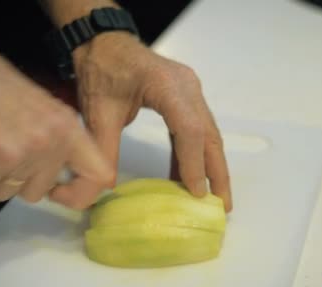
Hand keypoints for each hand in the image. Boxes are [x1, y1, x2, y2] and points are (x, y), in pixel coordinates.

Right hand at [0, 20, 111, 208]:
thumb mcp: (41, 107)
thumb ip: (56, 141)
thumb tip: (58, 176)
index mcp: (69, 127)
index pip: (98, 174)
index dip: (80, 194)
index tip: (59, 193)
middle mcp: (52, 142)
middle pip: (38, 192)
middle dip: (15, 180)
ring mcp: (22, 153)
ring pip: (6, 192)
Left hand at [72, 32, 232, 211]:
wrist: (103, 43)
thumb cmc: (102, 70)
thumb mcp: (98, 113)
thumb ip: (104, 150)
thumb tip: (104, 190)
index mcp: (167, 85)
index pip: (189, 130)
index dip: (194, 164)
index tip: (197, 194)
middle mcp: (188, 87)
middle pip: (210, 135)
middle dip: (217, 173)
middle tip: (223, 206)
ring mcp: (191, 92)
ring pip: (208, 134)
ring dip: (211, 167)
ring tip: (213, 199)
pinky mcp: (186, 98)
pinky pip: (196, 130)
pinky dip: (195, 155)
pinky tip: (188, 178)